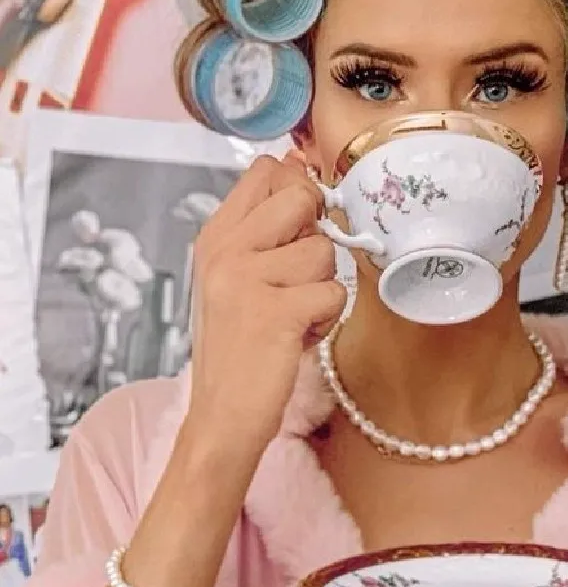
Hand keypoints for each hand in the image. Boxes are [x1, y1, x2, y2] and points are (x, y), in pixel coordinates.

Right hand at [186, 153, 346, 456]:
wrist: (221, 417)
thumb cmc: (239, 348)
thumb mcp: (237, 278)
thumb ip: (265, 230)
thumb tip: (302, 174)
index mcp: (215, 236)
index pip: (266, 170)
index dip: (298, 189)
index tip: (298, 225)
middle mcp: (226, 250)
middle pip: (300, 196)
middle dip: (316, 235)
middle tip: (297, 277)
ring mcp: (247, 278)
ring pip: (324, 250)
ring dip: (321, 288)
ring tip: (292, 316)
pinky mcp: (275, 312)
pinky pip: (333, 292)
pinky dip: (326, 319)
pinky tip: (298, 337)